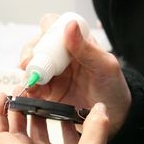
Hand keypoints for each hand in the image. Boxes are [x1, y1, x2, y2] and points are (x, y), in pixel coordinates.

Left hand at [0, 94, 110, 143]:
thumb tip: (100, 108)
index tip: (4, 96)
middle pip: (18, 135)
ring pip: (39, 140)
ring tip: (50, 102)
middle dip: (21, 113)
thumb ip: (95, 129)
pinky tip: (74, 121)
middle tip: (29, 93)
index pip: (0, 136)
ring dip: (42, 121)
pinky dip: (62, 133)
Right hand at [22, 15, 130, 136]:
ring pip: (31, 67)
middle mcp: (62, 56)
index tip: (43, 43)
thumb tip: (70, 25)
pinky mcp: (48, 93)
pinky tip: (30, 94)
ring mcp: (53, 74)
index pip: (54, 27)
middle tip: (29, 65)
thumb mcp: (106, 67)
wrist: (116, 118)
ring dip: (27, 73)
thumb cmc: (114, 88)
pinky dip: (27, 90)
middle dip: (29, 54)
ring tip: (31, 83)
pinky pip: (32, 88)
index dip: (45, 32)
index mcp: (77, 43)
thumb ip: (87, 48)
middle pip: (37, 46)